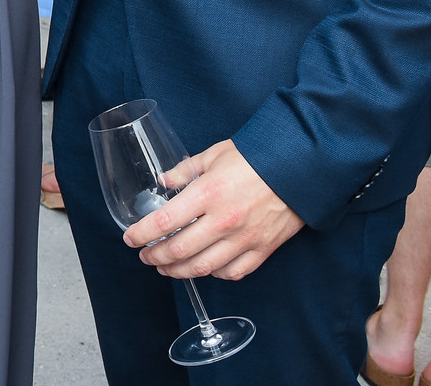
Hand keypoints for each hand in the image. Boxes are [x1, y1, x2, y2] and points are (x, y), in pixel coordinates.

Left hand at [124, 139, 303, 280]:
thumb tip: (164, 181)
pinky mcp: (263, 249)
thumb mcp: (215, 154)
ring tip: (166, 268)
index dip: (141, 234)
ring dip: (178, 271)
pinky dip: (214, 274)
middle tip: (145, 256)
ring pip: (203, 267)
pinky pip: (233, 272)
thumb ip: (185, 170)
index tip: (129, 239)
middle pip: (179, 250)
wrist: (300, 167)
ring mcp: (244, 238)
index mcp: (208, 193)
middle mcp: (224, 220)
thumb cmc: (257, 157)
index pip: (164, 222)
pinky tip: (204, 268)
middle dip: (155, 257)